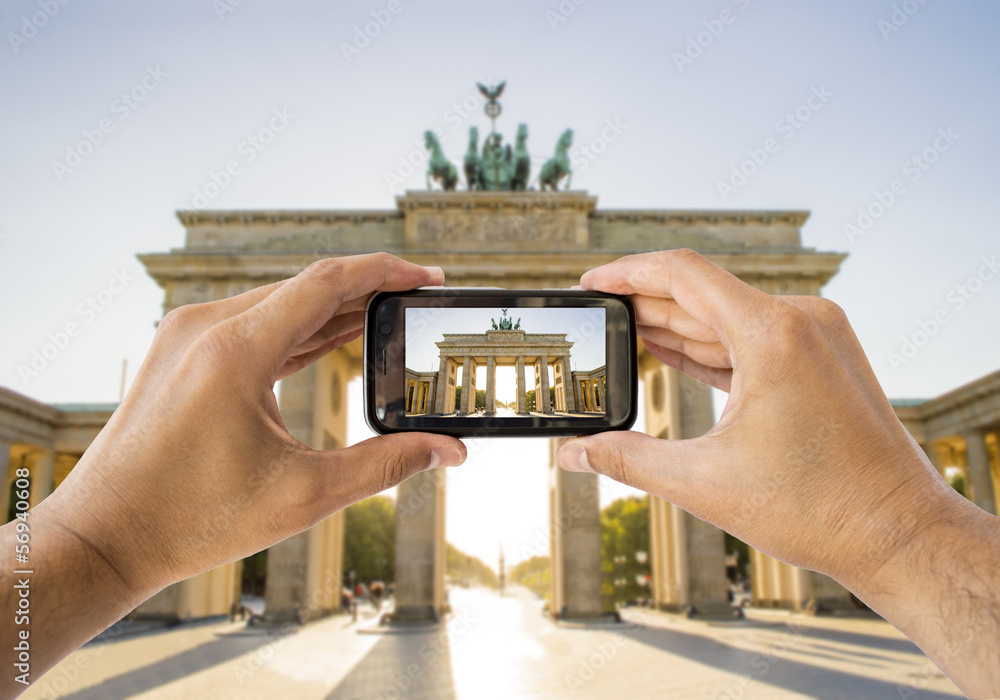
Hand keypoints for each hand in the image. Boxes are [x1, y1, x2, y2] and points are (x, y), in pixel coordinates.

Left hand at [4, 253, 466, 693]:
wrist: (105, 538)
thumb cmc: (193, 520)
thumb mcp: (304, 494)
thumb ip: (385, 465)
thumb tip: (448, 452)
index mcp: (234, 350)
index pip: (327, 282)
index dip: (387, 273)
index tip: (429, 277)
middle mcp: (205, 327)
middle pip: (305, 288)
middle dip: (369, 291)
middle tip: (419, 300)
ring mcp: (186, 335)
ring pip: (279, 303)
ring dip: (334, 309)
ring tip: (388, 318)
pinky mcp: (180, 352)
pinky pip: (253, 323)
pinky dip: (297, 328)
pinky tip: (334, 335)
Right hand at [557, 249, 999, 696]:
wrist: (900, 534)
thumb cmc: (818, 509)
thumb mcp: (704, 482)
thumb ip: (627, 459)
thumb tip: (572, 454)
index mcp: (773, 334)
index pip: (683, 274)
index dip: (627, 273)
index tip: (589, 282)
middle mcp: (800, 320)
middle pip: (702, 294)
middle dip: (644, 306)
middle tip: (595, 320)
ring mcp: (816, 337)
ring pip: (727, 317)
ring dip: (676, 326)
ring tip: (623, 337)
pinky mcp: (822, 358)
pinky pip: (750, 339)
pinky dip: (709, 347)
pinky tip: (670, 351)